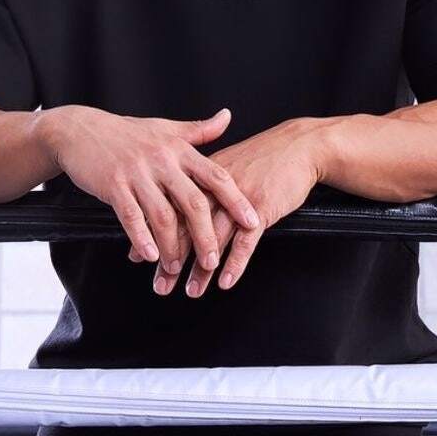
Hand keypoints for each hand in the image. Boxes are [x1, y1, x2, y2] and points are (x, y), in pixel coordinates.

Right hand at [48, 104, 260, 274]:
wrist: (80, 130)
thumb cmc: (126, 133)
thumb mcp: (166, 128)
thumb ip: (199, 130)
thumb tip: (228, 117)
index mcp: (178, 149)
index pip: (216, 176)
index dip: (236, 200)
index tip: (252, 222)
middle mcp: (161, 161)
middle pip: (193, 201)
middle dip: (205, 235)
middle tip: (213, 260)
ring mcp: (137, 173)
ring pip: (162, 215)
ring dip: (172, 245)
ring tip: (177, 266)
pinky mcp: (113, 185)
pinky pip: (131, 216)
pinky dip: (141, 238)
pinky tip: (149, 255)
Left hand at [128, 117, 321, 296]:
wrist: (298, 146)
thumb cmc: (262, 158)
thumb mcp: (225, 165)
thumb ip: (201, 186)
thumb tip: (178, 209)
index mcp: (202, 177)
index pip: (171, 210)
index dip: (154, 235)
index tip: (139, 257)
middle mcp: (215, 189)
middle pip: (187, 228)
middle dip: (172, 259)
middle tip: (161, 284)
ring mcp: (238, 199)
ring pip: (214, 237)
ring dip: (202, 268)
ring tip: (191, 290)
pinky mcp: (261, 208)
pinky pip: (246, 240)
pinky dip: (235, 262)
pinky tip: (225, 280)